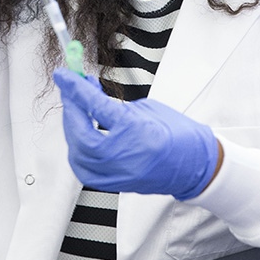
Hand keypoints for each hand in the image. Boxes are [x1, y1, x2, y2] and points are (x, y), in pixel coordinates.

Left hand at [53, 68, 220, 199]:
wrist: (196, 166)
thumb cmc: (178, 134)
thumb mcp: (146, 110)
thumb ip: (113, 105)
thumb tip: (88, 95)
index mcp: (136, 131)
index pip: (95, 106)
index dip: (75, 87)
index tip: (63, 75)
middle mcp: (124, 156)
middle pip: (80, 131)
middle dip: (71, 107)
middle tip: (71, 89)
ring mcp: (118, 174)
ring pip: (77, 151)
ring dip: (72, 127)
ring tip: (78, 109)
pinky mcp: (114, 184)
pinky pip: (83, 168)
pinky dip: (77, 148)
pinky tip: (79, 134)